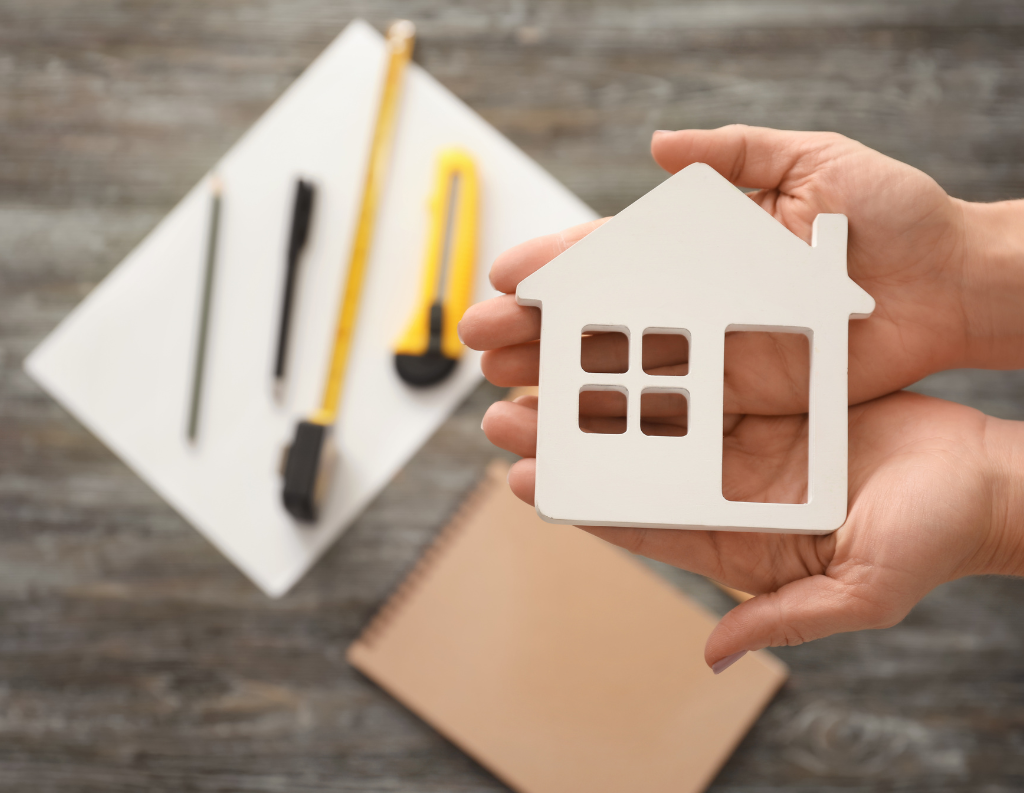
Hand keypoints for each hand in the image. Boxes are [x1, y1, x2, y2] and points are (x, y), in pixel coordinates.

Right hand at [460, 125, 1023, 413]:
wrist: (948, 288)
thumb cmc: (891, 217)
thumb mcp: (814, 161)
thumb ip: (736, 152)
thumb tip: (659, 145)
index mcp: (702, 249)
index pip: (610, 257)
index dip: (555, 267)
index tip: (504, 276)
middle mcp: (695, 304)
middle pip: (598, 319)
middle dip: (534, 328)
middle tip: (478, 340)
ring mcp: (714, 354)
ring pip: (619, 369)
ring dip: (557, 378)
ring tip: (503, 387)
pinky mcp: (741, 399)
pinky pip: (669, 414)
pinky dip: (618, 422)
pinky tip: (572, 427)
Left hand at [484, 390, 1023, 669]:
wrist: (986, 478)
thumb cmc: (934, 537)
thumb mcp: (861, 589)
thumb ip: (786, 619)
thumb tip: (716, 653)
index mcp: (735, 536)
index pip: (639, 517)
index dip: (580, 497)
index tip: (522, 474)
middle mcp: (727, 484)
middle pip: (629, 456)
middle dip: (564, 433)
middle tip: (502, 405)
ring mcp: (743, 435)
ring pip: (652, 407)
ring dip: (595, 385)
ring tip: (536, 360)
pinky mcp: (768, 392)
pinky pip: (700, 368)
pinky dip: (659, 352)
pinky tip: (618, 329)